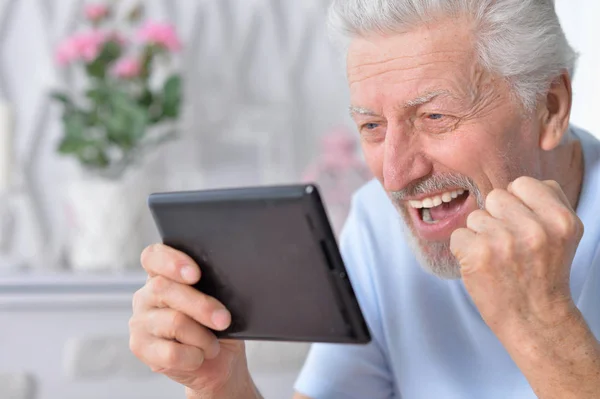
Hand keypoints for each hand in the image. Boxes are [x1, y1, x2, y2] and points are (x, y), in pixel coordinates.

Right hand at [129, 244, 253, 397]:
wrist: (219, 362)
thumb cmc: (218, 326)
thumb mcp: (220, 301)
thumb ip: (212, 288)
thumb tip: (224, 285)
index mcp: (163, 275)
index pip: (153, 256)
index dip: (172, 262)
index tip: (195, 274)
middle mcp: (146, 295)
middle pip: (165, 289)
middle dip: (201, 305)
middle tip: (224, 319)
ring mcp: (140, 321)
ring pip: (174, 322)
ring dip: (203, 337)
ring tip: (213, 345)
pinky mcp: (140, 348)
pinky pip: (171, 353)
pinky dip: (193, 356)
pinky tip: (198, 357)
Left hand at [450, 177, 583, 338]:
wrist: (534, 319)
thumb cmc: (542, 273)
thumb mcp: (562, 233)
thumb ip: (545, 201)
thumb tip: (514, 184)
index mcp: (560, 219)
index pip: (522, 183)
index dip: (517, 204)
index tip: (522, 226)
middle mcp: (535, 228)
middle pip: (496, 197)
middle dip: (497, 218)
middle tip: (510, 247)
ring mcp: (505, 241)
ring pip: (475, 216)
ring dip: (481, 235)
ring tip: (499, 259)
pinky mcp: (478, 254)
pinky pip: (458, 234)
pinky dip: (464, 250)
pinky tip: (483, 267)